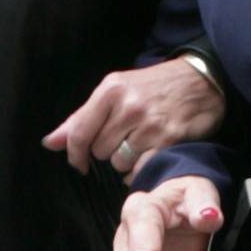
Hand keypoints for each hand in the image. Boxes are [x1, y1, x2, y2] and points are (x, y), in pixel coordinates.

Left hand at [44, 54, 223, 178]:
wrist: (201, 80)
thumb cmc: (153, 86)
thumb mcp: (115, 90)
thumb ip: (81, 118)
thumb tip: (50, 143)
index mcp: (111, 90)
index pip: (78, 133)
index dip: (74, 154)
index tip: (79, 162)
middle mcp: (129, 106)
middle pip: (100, 151)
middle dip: (108, 150)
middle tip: (124, 137)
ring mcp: (150, 124)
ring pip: (119, 163)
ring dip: (125, 161)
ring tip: (139, 144)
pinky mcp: (168, 140)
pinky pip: (140, 170)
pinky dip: (140, 170)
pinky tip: (147, 157)